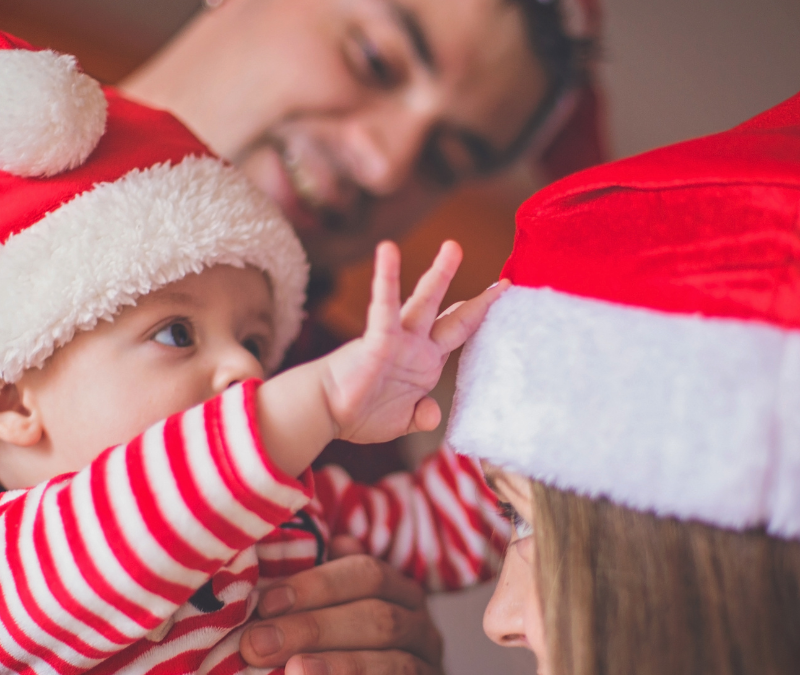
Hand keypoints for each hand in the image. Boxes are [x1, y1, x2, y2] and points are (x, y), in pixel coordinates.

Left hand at [239, 537, 444, 674]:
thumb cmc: (341, 648)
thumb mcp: (335, 613)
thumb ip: (320, 587)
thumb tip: (288, 555)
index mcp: (400, 591)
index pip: (367, 574)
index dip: (318, 584)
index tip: (267, 603)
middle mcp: (420, 624)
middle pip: (376, 617)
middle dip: (314, 629)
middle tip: (258, 644)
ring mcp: (426, 665)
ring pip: (391, 662)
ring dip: (338, 666)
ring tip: (292, 671)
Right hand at [257, 240, 507, 477]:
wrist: (325, 413)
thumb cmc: (359, 413)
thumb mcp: (401, 420)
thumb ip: (421, 415)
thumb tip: (433, 415)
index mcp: (425, 364)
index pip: (455, 335)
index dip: (476, 318)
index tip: (497, 300)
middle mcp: (416, 348)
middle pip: (452, 318)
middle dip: (478, 302)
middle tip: (504, 282)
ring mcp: (399, 341)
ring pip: (424, 303)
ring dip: (439, 275)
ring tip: (453, 247)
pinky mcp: (377, 339)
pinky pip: (383, 306)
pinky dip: (386, 278)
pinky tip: (387, 250)